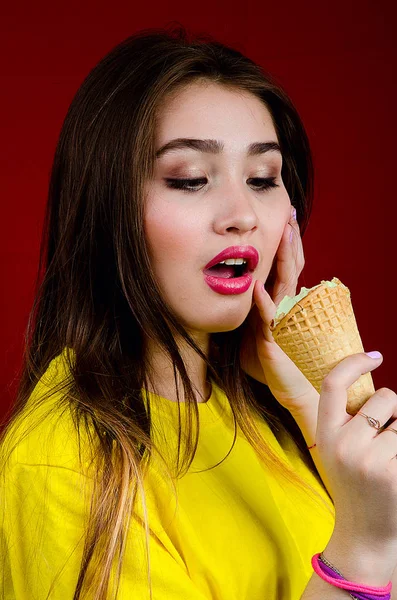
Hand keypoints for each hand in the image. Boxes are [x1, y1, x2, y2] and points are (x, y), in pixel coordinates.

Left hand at [240, 205, 317, 415]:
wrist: (279, 386)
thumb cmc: (260, 359)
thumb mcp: (246, 327)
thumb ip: (236, 310)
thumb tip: (216, 296)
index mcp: (275, 300)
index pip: (284, 265)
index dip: (284, 243)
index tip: (283, 218)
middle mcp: (282, 306)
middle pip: (290, 267)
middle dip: (290, 241)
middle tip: (290, 214)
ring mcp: (280, 321)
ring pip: (286, 284)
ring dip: (284, 259)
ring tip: (284, 233)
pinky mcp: (270, 339)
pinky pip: (268, 317)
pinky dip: (263, 301)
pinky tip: (256, 284)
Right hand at [317, 353, 396, 567]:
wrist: (363, 533)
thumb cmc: (354, 482)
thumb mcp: (336, 447)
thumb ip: (348, 418)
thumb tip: (375, 380)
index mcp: (324, 433)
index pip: (332, 383)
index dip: (354, 362)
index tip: (374, 357)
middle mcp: (343, 444)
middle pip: (384, 396)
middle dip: (393, 410)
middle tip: (384, 439)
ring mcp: (369, 460)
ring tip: (391, 458)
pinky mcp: (394, 474)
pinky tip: (396, 470)